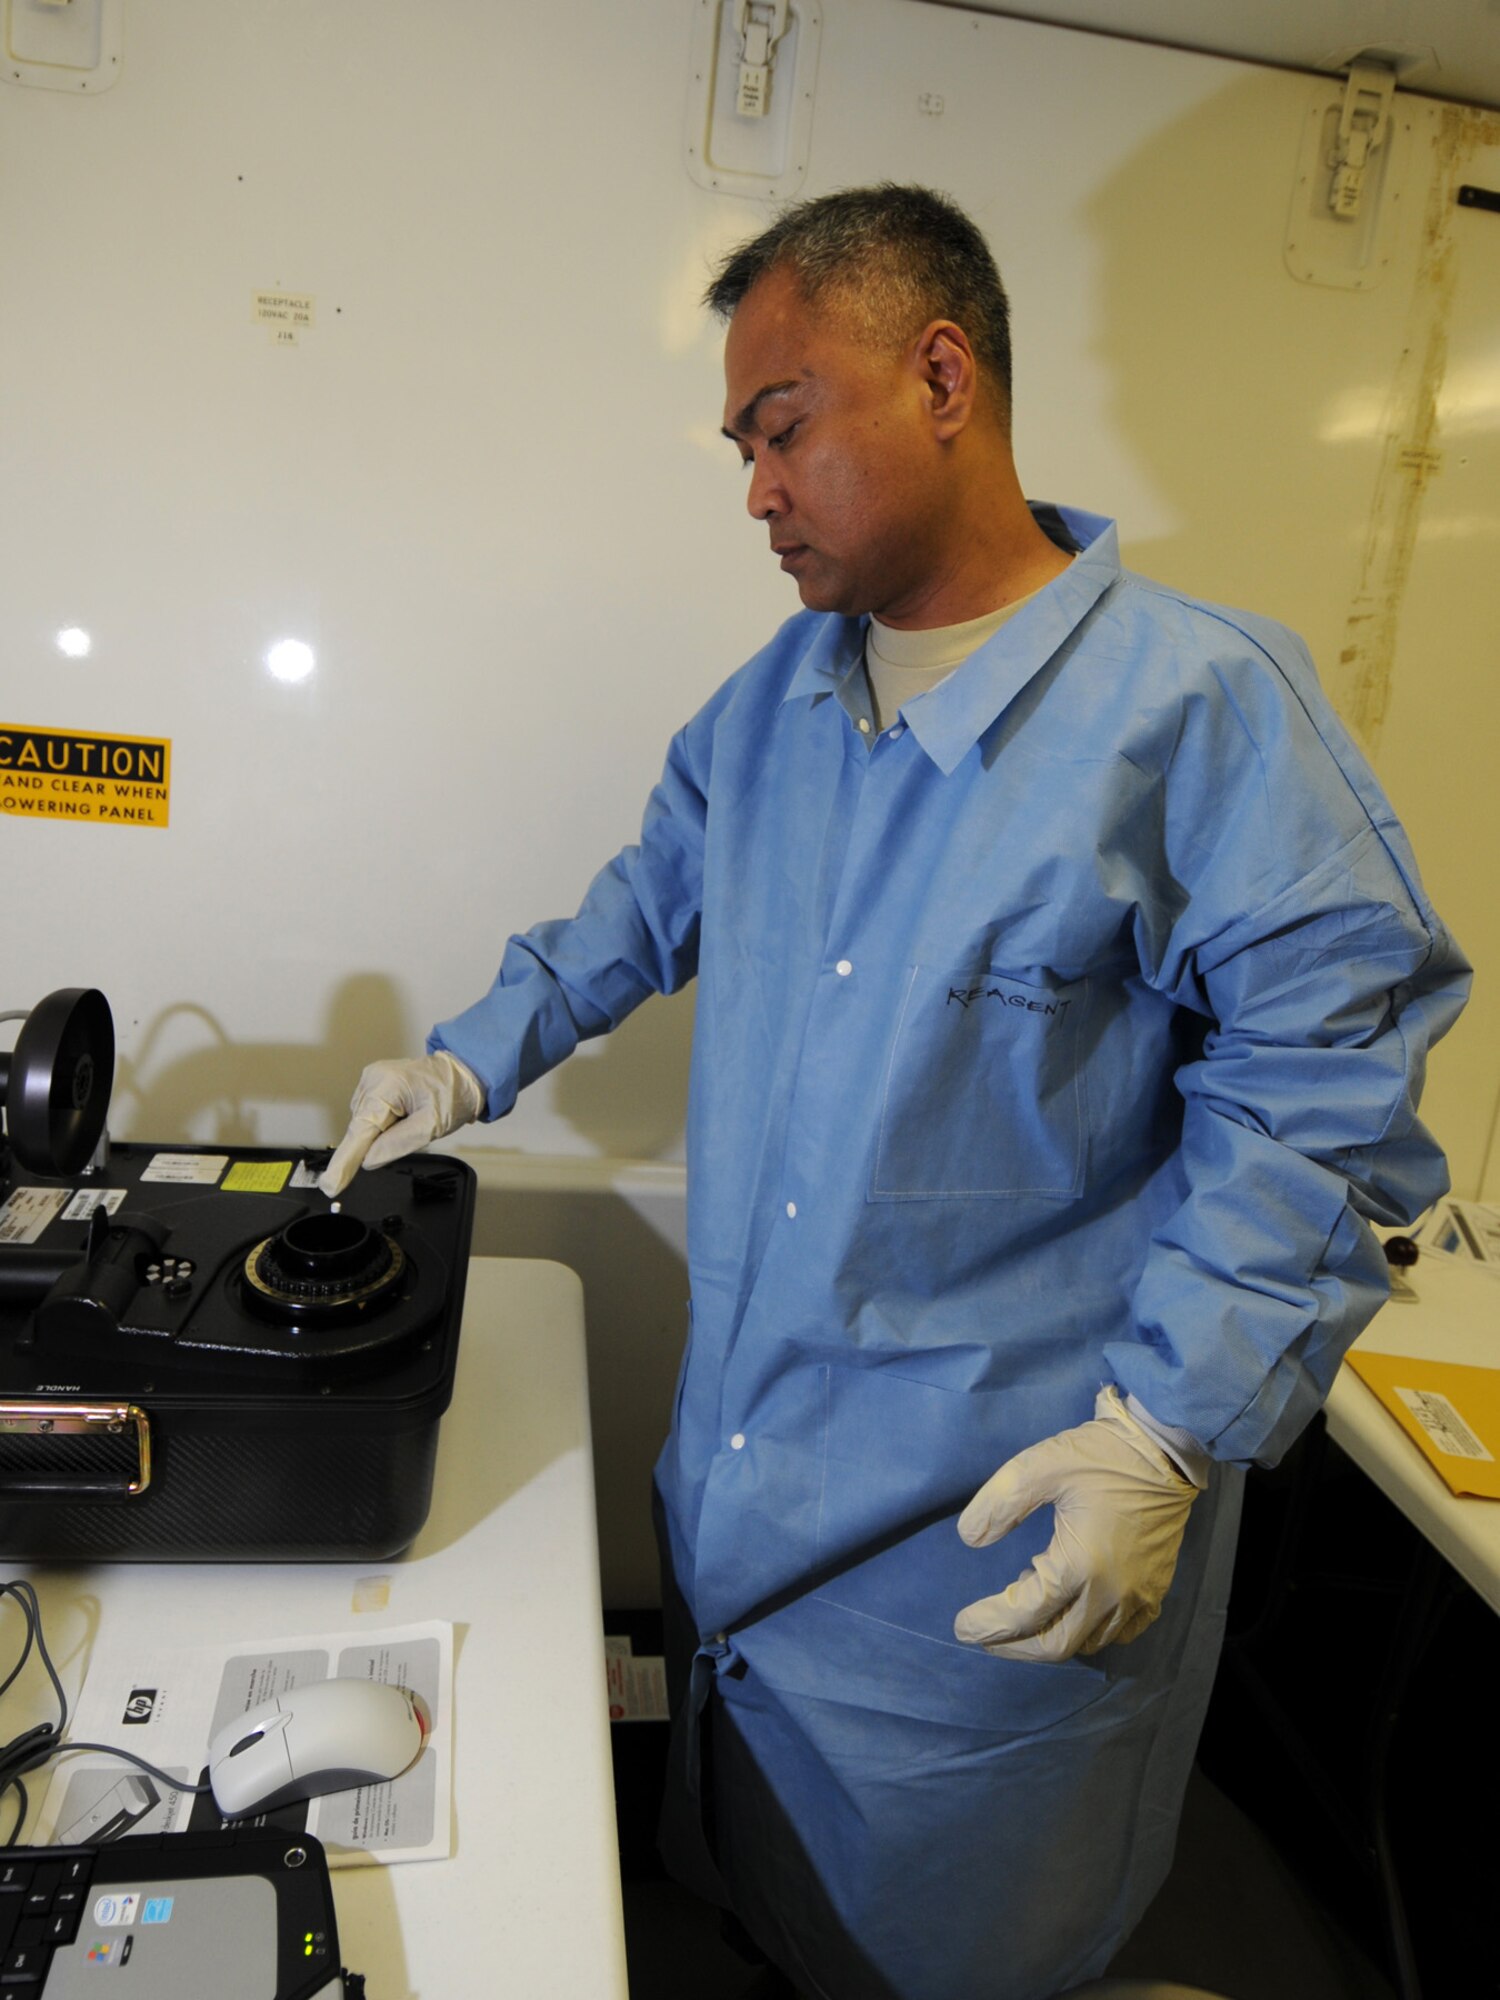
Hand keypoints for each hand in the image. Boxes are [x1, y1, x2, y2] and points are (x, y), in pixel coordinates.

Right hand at [318, 1053, 484, 1196]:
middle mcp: (373, 1079)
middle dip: (379, 1140)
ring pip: (365, 1124)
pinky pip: (370, 1115)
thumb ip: (399, 1143)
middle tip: (413, 1130)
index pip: (361, 1131)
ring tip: (411, 1117)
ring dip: (382, 1131)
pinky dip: (383, 1123)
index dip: (345, 1161)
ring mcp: (371, 1080)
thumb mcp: (434, 1125)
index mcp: (388, 1086)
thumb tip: (369, 1160)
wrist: (462, 1074)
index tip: (331, 1184)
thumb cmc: (453, 1094)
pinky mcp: (373, 1085)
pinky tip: (403, 1114)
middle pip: (362, 1129)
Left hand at [954, 1387, 1196, 1662]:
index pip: (1025, 1613)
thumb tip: (969, 1538)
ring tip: (1025, 1605)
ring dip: (1049, 1635)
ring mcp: (1138, 1597)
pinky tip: (1071, 1608)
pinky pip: (1118, 1633)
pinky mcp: (1154, 1592)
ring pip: (1086, 1642)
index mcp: (1081, 1565)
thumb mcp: (1040, 1466)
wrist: (1166, 1452)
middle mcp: (1111, 1593)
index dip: (990, 1623)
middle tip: (983, 1636)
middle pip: (1055, 1644)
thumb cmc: (1102, 1456)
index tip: (962, 1625)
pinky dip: (1087, 1633)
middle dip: (1014, 1645)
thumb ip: (1000, 1503)